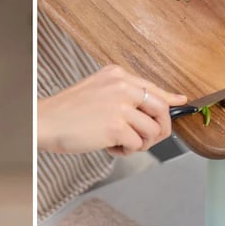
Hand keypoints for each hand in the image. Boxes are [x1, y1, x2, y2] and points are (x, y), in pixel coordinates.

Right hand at [38, 65, 187, 155]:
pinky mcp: (116, 126)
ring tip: (118, 142)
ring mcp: (120, 106)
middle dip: (158, 129)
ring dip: (138, 143)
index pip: (153, 88)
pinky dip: (126, 150)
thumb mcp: (97, 90)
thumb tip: (158, 102)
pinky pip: (136, 144)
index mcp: (117, 75)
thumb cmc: (67, 112)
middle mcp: (122, 87)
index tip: (179, 103)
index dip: (169, 99)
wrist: (45, 121)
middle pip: (161, 110)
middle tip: (145, 139)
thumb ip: (124, 95)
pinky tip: (110, 147)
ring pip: (151, 131)